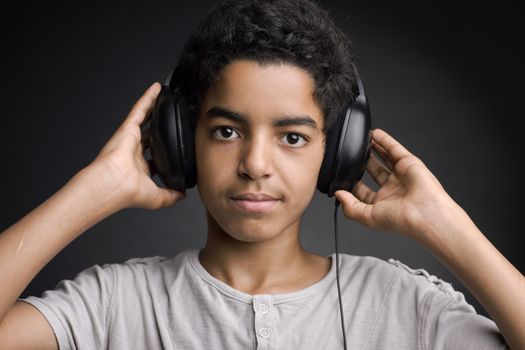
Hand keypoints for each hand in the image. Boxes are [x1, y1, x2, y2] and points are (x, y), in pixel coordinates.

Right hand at [86, 82, 185, 209]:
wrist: (113, 185)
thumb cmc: (129, 192)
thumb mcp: (157, 198)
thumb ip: (171, 195)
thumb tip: (184, 194)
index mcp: (140, 167)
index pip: (154, 156)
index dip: (165, 150)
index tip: (175, 145)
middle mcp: (134, 151)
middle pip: (151, 134)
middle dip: (160, 126)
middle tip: (173, 117)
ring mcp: (130, 138)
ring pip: (146, 118)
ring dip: (155, 107)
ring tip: (167, 97)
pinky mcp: (128, 128)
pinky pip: (140, 109)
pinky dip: (148, 98)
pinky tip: (157, 88)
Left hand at [335, 128, 456, 240]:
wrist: (425, 214)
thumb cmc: (400, 220)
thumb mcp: (367, 217)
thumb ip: (350, 207)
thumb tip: (337, 194)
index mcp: (381, 203)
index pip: (362, 191)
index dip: (350, 183)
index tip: (339, 176)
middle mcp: (392, 189)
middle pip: (373, 172)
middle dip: (362, 163)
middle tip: (350, 154)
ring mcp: (401, 175)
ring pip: (384, 158)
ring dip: (373, 149)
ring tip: (362, 141)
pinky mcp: (409, 163)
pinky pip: (394, 149)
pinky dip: (384, 140)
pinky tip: (374, 134)